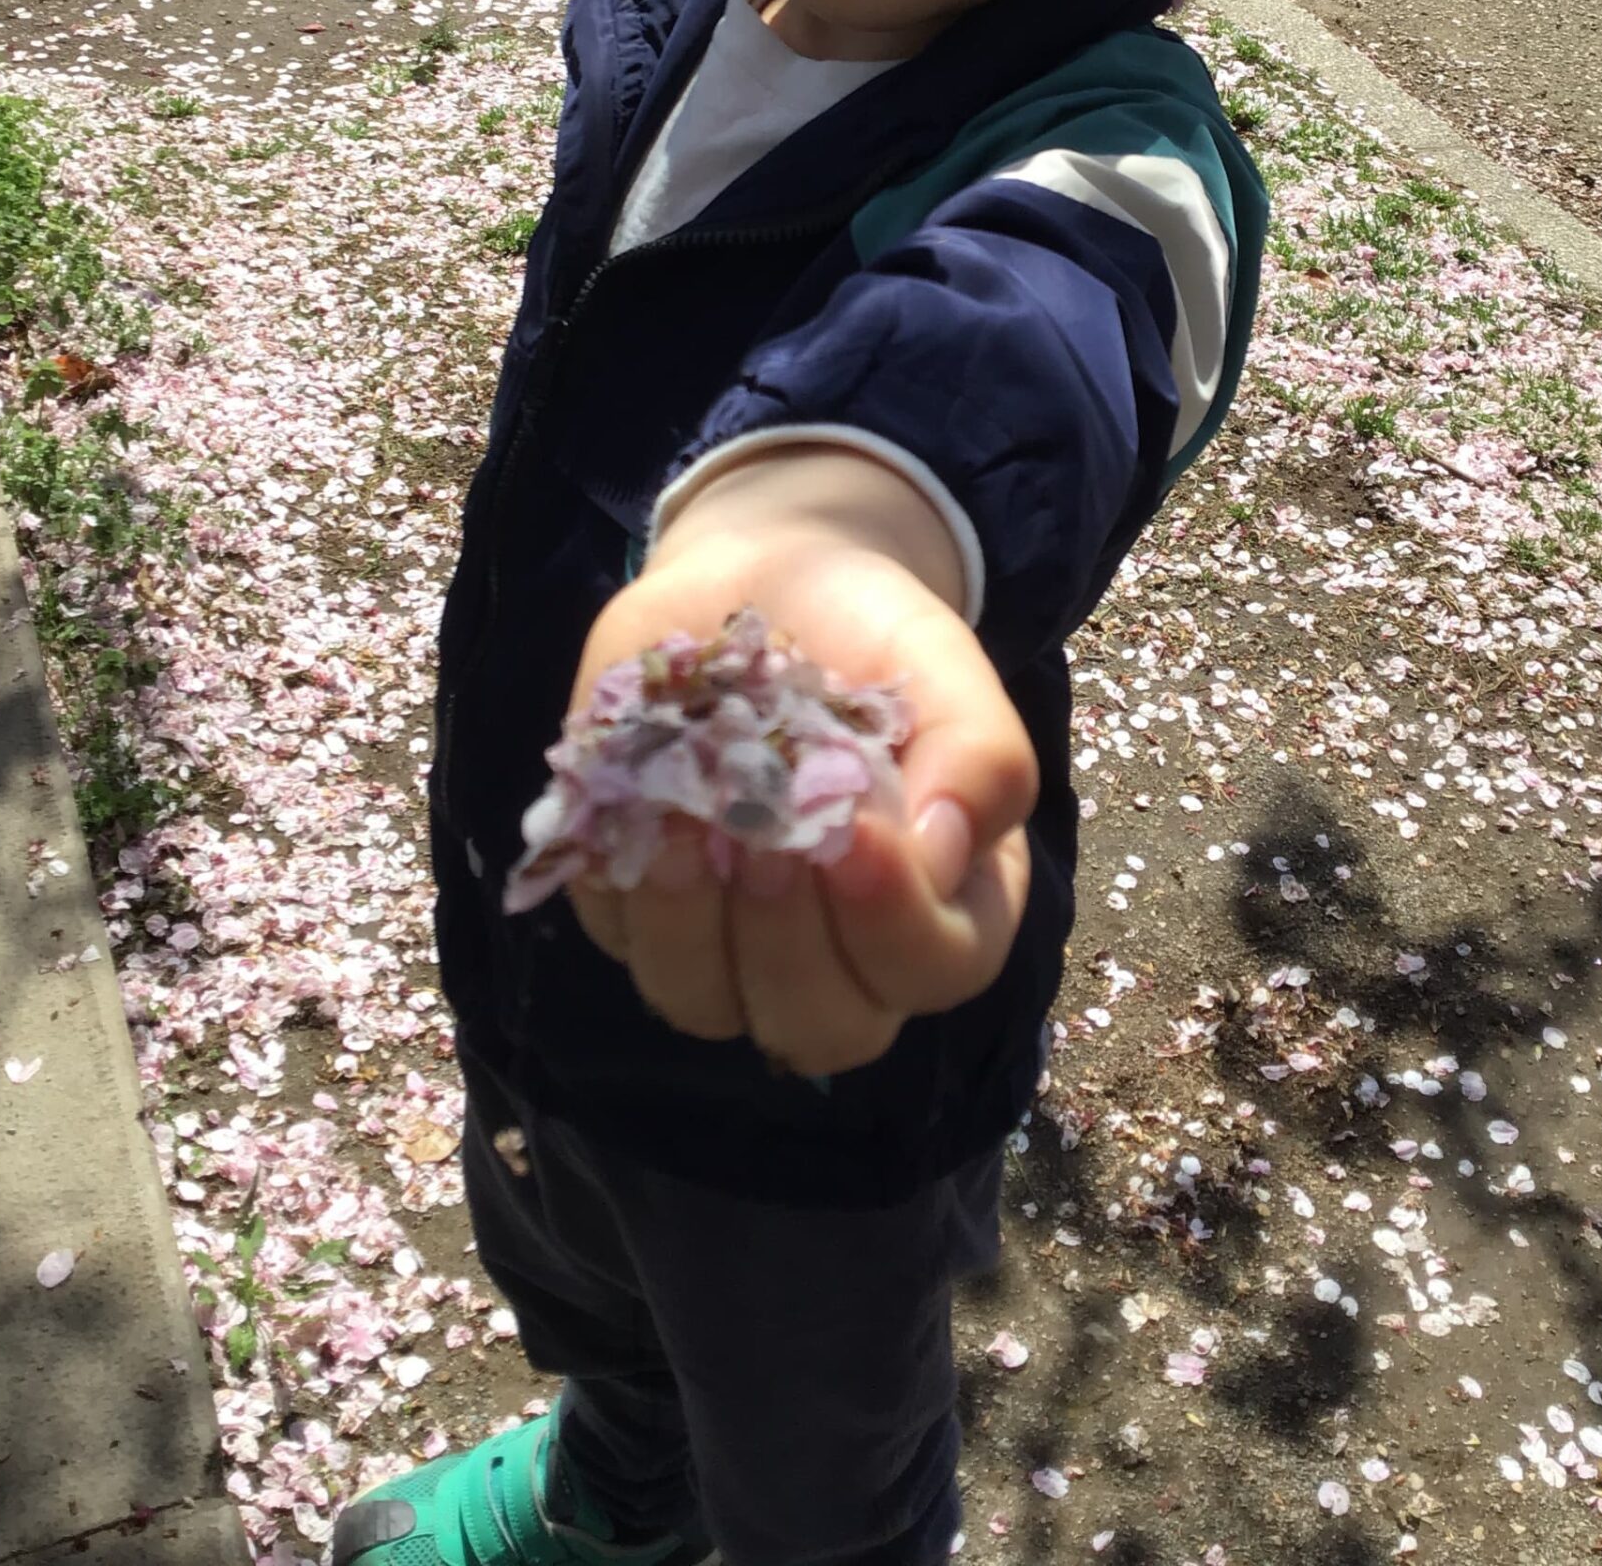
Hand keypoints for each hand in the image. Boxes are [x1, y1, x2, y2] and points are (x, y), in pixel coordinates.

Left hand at [562, 447, 1035, 1078]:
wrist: (765, 576)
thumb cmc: (874, 633)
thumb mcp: (945, 668)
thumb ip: (981, 758)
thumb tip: (940, 857)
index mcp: (946, 899)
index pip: (936, 969)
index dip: (896, 924)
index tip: (856, 832)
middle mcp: (843, 948)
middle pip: (823, 1025)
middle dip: (788, 945)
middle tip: (765, 841)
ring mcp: (733, 942)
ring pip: (707, 1004)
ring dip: (690, 927)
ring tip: (685, 822)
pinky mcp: (640, 909)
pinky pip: (619, 940)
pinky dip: (622, 883)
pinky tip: (638, 807)